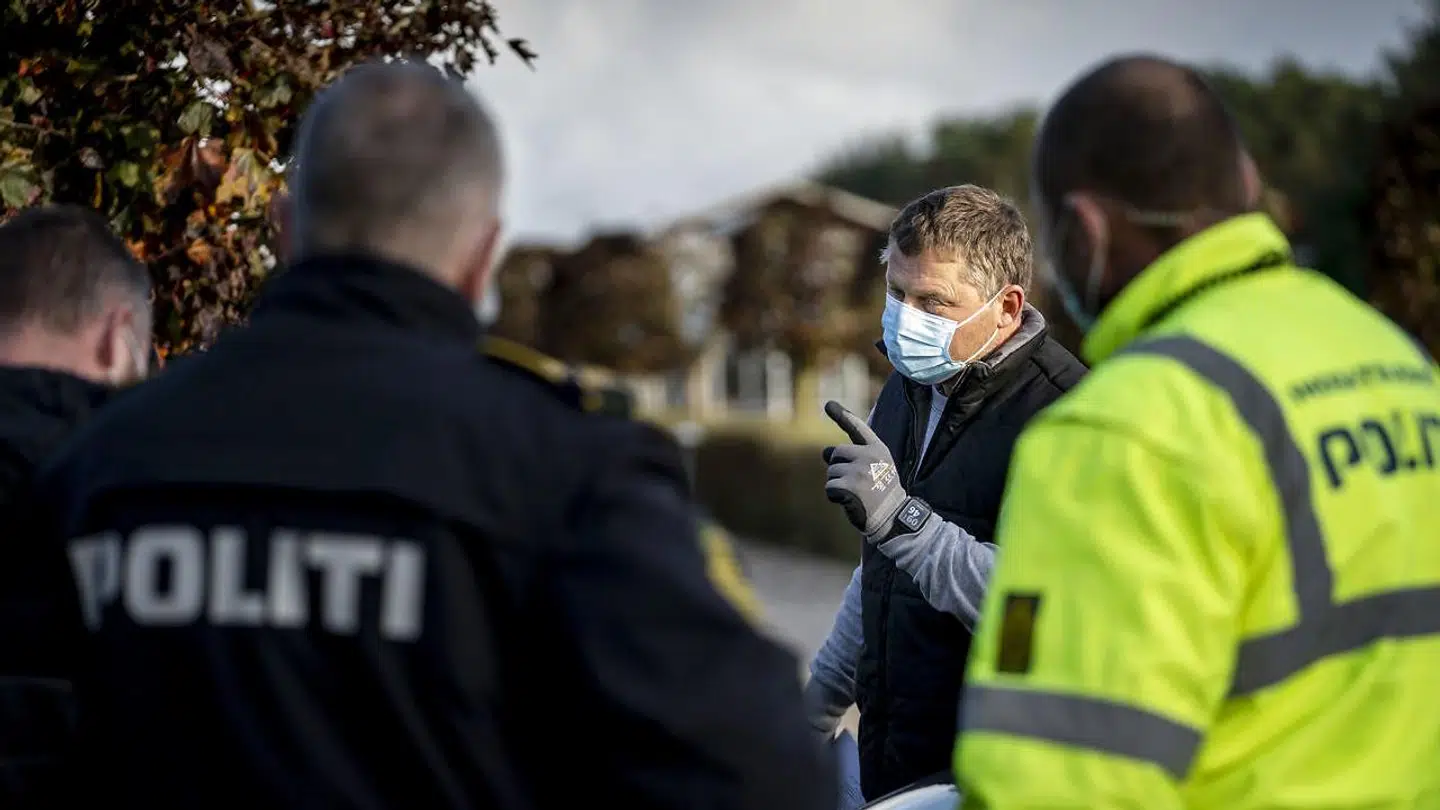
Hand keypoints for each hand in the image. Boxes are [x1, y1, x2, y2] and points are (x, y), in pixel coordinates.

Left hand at [822, 400, 907, 541]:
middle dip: (838, 467)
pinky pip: (830, 487)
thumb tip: (825, 451)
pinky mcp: (851, 486)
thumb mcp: (875, 469)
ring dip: (837, 484)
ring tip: (856, 494)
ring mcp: (861, 470)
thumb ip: (853, 457)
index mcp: (879, 449)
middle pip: (836, 453)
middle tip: (855, 483)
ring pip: (831, 471)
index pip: (858, 428)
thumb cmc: (881, 494)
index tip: (828, 404)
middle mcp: (871, 456)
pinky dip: (835, 496)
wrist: (893, 518)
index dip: (842, 416)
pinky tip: (850, 501)